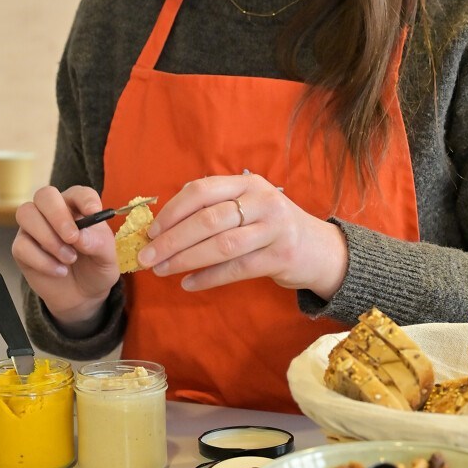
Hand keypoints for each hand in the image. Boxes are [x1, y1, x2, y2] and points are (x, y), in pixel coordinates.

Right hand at [12, 184, 118, 332]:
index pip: (78, 193)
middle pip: (44, 195)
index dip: (84, 199)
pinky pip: (22, 245)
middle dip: (57, 215)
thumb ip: (98, 244)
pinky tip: (60, 271)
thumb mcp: (108, 259)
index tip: (93, 212)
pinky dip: (42, 260)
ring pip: (26, 214)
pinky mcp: (22, 248)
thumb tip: (79, 237)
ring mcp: (34, 228)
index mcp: (78, 207)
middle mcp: (52, 212)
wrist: (82, 295)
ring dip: (48, 238)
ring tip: (69, 258)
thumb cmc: (96, 268)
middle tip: (72, 237)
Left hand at [136, 173, 347, 299]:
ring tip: (162, 270)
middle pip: (208, 220)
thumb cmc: (270, 228)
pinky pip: (237, 269)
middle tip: (147, 257)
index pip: (202, 190)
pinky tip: (188, 283)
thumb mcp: (248, 207)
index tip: (151, 231)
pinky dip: (209, 277)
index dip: (173, 211)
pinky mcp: (280, 257)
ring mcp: (274, 228)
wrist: (319, 249)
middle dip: (172, 240)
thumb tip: (162, 230)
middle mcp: (262, 201)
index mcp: (247, 183)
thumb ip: (214, 210)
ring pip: (221, 245)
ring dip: (186, 259)